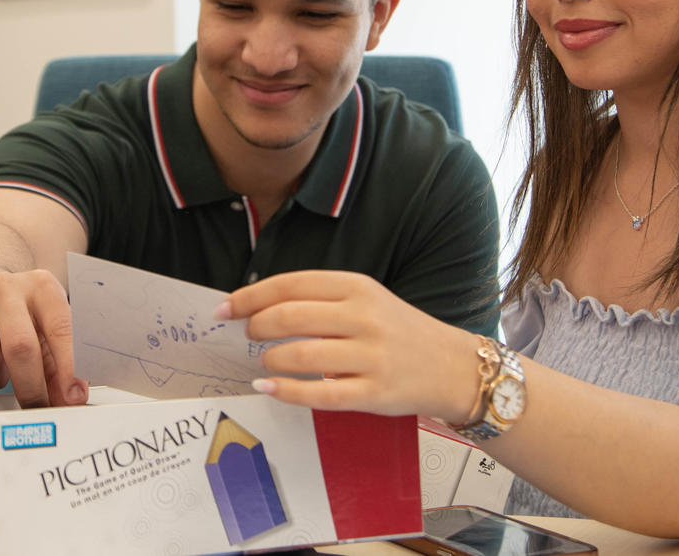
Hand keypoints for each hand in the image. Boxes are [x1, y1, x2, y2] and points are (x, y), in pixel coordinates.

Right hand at [0, 269, 87, 407]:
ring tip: (0, 371)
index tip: (71, 399)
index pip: (60, 328)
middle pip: (19, 347)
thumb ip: (59, 365)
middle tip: (36, 409)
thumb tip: (70, 400)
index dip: (67, 368)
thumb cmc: (20, 318)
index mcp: (40, 286)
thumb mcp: (45, 330)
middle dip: (31, 388)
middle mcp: (4, 286)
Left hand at [221, 270, 477, 418]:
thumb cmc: (398, 331)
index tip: (225, 308)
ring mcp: (370, 356)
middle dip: (256, 326)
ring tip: (264, 361)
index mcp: (356, 286)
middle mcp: (363, 316)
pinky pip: (319, 394)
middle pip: (290, 316)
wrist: (452, 366)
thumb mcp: (366, 299)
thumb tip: (260, 307)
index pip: (291, 284)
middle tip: (245, 335)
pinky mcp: (374, 393)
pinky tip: (269, 388)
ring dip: (271, 358)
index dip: (251, 296)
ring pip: (301, 354)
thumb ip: (320, 300)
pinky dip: (286, 391)